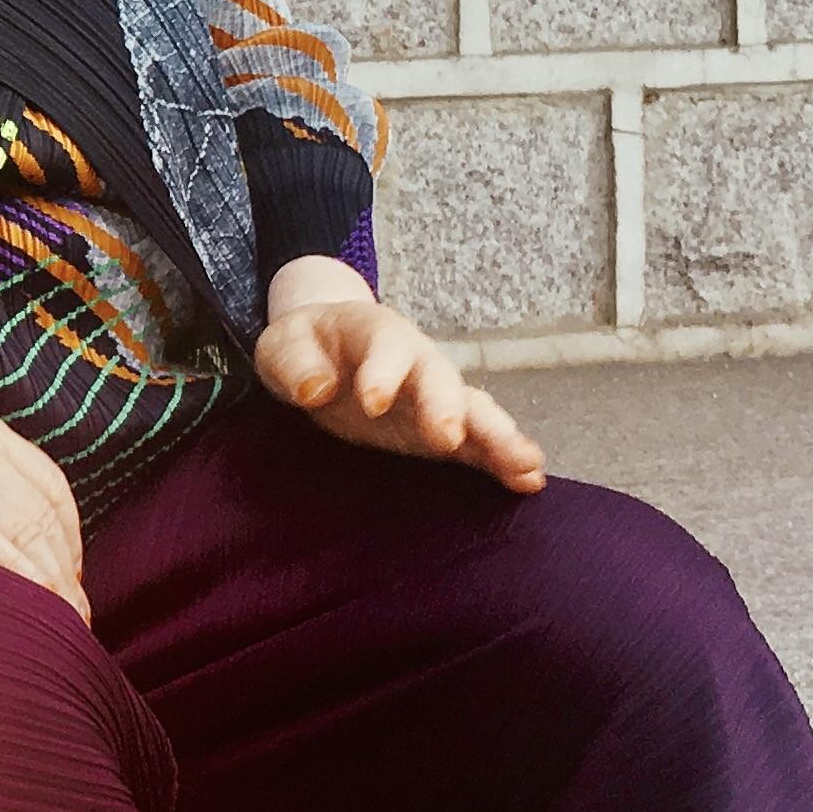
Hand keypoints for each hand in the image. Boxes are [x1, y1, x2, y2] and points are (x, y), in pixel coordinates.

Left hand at [252, 258, 547, 493]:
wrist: (327, 347)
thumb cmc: (304, 346)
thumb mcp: (284, 345)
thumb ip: (295, 363)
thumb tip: (315, 388)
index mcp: (376, 331)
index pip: (384, 346)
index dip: (381, 372)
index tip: (373, 402)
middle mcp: (417, 361)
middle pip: (439, 378)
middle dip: (445, 406)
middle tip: (447, 436)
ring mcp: (434, 396)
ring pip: (472, 410)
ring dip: (497, 436)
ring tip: (524, 464)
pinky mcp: (441, 431)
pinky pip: (478, 443)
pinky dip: (503, 459)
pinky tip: (529, 480)